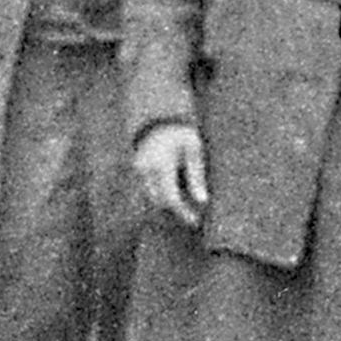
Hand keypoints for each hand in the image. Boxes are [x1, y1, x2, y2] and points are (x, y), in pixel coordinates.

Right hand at [132, 120, 208, 234]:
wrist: (160, 119)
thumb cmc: (181, 134)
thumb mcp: (194, 150)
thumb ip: (197, 175)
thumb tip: (203, 201)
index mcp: (162, 164)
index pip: (171, 198)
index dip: (184, 212)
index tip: (196, 221)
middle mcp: (147, 169)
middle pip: (160, 201)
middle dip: (176, 208)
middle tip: (192, 212)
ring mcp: (139, 169)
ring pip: (153, 196)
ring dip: (168, 201)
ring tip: (184, 197)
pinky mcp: (137, 169)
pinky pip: (149, 188)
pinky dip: (161, 192)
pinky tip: (173, 187)